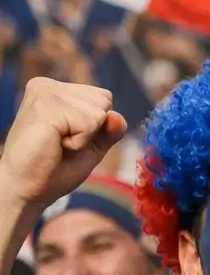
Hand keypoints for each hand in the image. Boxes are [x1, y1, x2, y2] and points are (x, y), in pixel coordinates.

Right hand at [0, 78, 125, 209]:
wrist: (26, 189)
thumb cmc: (55, 168)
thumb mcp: (93, 146)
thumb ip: (110, 129)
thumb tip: (118, 117)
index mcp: (56, 89)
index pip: (104, 97)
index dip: (96, 126)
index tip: (68, 137)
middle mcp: (48, 85)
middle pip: (104, 101)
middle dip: (92, 130)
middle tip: (61, 143)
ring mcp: (45, 93)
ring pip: (99, 112)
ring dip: (84, 137)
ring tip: (56, 144)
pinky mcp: (45, 106)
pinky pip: (89, 123)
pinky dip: (79, 142)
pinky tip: (55, 145)